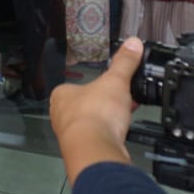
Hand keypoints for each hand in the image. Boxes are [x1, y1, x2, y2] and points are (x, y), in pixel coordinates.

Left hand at [50, 37, 141, 183]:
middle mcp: (61, 114)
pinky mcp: (82, 148)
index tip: (113, 88)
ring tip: (122, 117)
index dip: (98, 87)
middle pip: (86, 105)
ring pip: (90, 122)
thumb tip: (132, 44)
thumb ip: (124, 62)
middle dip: (104, 104)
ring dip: (107, 120)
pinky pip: (97, 138)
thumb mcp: (115, 81)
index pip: (79, 86)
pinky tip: (120, 133)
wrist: (95, 148)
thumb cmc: (95, 114)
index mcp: (62, 94)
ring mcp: (70, 134)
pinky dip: (109, 134)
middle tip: (120, 103)